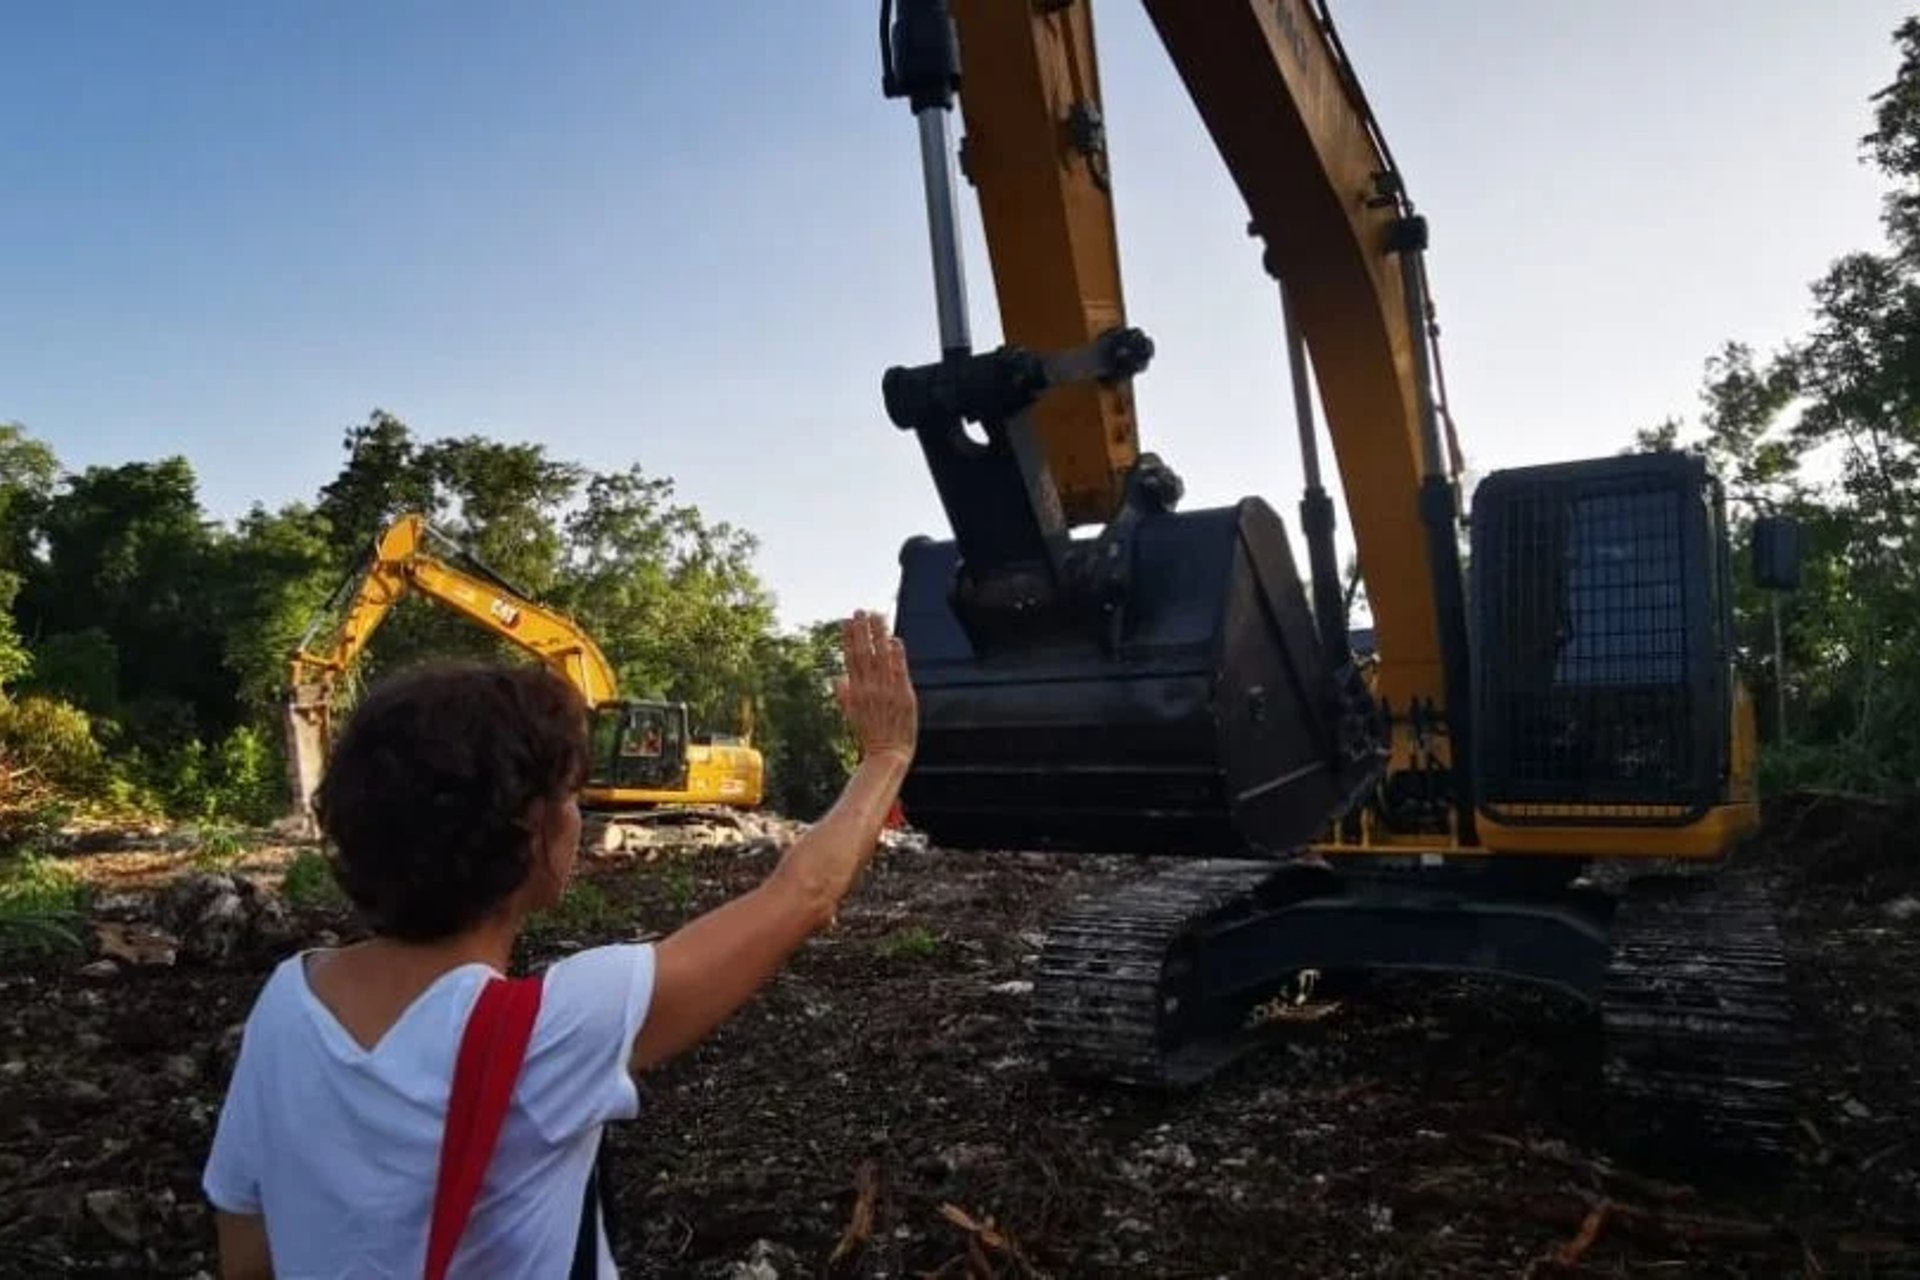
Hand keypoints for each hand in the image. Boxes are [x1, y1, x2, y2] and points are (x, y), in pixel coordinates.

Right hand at [833, 611, 916, 763]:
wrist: (887, 754)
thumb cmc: (871, 736)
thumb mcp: (852, 716)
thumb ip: (845, 696)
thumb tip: (837, 679)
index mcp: (855, 692)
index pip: (850, 658)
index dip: (848, 638)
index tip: (846, 621)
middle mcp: (869, 688)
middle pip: (864, 653)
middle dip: (861, 631)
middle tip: (860, 611)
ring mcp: (886, 690)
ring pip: (881, 657)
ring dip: (879, 635)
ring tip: (877, 616)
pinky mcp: (903, 695)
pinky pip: (899, 671)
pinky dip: (896, 655)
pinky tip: (894, 640)